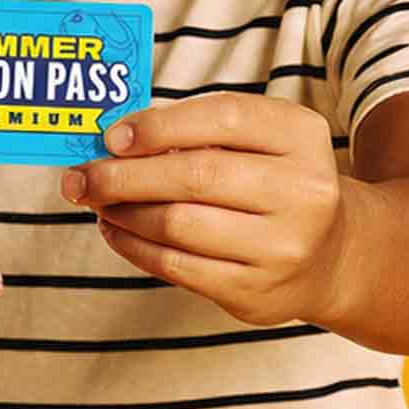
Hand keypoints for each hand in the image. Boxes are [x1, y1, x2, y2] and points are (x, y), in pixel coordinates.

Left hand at [67, 93, 353, 325]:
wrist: (328, 256)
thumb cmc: (270, 183)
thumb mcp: (256, 141)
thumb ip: (195, 130)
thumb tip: (110, 140)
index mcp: (301, 136)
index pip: (223, 118)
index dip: (158, 126)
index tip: (111, 136)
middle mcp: (303, 191)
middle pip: (195, 175)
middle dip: (122, 175)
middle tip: (80, 176)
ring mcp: (283, 246)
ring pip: (177, 224)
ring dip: (121, 211)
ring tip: (96, 200)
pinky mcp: (256, 290)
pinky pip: (175, 266)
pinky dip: (132, 246)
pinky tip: (115, 230)